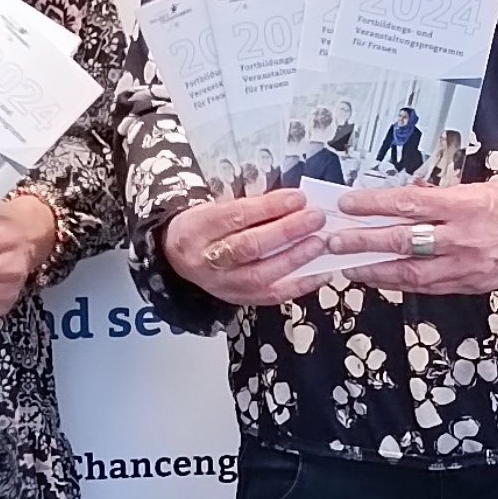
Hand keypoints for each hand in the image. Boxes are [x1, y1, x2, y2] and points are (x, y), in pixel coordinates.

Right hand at [162, 190, 328, 306]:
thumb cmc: (203, 227)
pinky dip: (299, 285)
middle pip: (249, 246)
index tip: (298, 198)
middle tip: (314, 219)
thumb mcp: (215, 207)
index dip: (270, 207)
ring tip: (319, 243)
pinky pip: (271, 296)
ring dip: (296, 259)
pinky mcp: (238, 299)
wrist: (178, 255)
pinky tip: (318, 273)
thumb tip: (294, 203)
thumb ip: (251, 207)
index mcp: (198, 228)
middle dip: (287, 231)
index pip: (236, 216)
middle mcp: (207, 260)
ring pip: (261, 275)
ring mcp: (222, 284)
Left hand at [325, 180, 497, 295]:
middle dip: (363, 242)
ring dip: (375, 269)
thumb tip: (403, 197)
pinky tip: (380, 277)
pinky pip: (427, 286)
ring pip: (410, 272)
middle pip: (403, 241)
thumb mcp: (479, 188)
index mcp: (465, 206)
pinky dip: (400, 282)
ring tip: (348, 265)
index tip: (347, 204)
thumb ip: (440, 196)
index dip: (374, 205)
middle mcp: (463, 238)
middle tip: (333, 241)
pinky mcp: (470, 286)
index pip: (410, 204)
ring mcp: (466, 266)